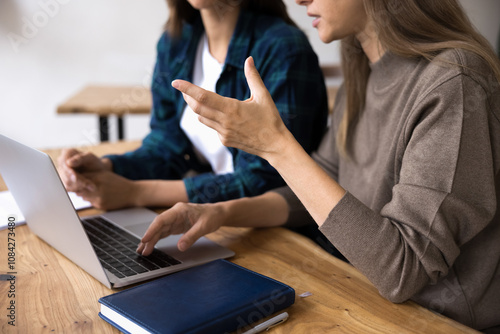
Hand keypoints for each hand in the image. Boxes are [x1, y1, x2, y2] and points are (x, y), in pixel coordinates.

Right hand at [58, 149, 109, 192]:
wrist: (97, 171)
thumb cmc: (94, 162)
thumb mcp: (91, 158)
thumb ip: (81, 158)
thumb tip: (69, 163)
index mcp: (67, 153)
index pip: (65, 165)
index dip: (71, 173)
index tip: (79, 179)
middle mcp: (61, 163)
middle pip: (65, 175)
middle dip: (78, 182)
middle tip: (92, 187)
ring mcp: (61, 172)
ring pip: (66, 183)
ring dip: (79, 187)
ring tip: (91, 188)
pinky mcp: (64, 181)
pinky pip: (68, 188)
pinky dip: (78, 190)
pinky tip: (87, 189)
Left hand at [75, 171, 137, 209]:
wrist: (132, 193)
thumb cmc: (118, 183)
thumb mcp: (105, 174)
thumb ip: (91, 175)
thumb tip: (77, 178)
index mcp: (98, 178)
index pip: (79, 179)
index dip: (76, 180)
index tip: (76, 180)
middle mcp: (97, 188)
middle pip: (79, 189)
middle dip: (79, 188)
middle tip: (81, 187)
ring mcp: (98, 198)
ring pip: (83, 197)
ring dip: (84, 194)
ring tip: (92, 191)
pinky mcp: (100, 205)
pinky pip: (90, 202)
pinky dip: (92, 199)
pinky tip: (99, 196)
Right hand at [137, 202, 224, 254]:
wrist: (217, 213)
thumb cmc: (212, 216)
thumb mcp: (204, 227)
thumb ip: (192, 236)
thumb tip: (180, 247)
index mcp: (179, 210)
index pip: (162, 220)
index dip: (152, 230)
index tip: (145, 239)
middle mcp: (174, 214)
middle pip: (158, 226)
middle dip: (149, 238)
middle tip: (142, 250)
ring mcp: (174, 220)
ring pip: (159, 230)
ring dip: (151, 240)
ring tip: (143, 251)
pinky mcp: (176, 226)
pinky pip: (164, 233)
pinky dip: (157, 239)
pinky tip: (151, 246)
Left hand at [172, 56, 292, 160]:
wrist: (274, 145)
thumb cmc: (270, 119)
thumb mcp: (263, 96)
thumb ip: (253, 77)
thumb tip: (249, 59)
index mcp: (232, 109)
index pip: (203, 97)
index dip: (187, 88)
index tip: (175, 82)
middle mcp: (224, 122)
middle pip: (196, 108)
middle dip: (187, 97)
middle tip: (182, 89)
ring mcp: (223, 133)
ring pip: (202, 117)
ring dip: (196, 107)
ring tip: (195, 98)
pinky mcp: (224, 140)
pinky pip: (211, 126)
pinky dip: (210, 118)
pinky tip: (217, 114)